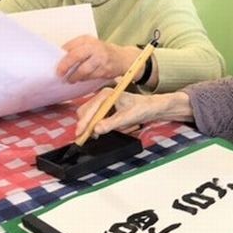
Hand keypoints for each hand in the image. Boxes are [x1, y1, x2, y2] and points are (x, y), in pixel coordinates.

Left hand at [57, 36, 141, 82]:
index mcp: (87, 39)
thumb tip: (59, 60)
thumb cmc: (102, 52)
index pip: (69, 47)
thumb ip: (76, 50)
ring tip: (70, 79)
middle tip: (59, 73)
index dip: (60, 57)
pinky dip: (84, 79)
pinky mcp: (105, 68)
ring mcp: (100, 58)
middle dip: (65, 66)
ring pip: (83, 69)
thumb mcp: (90, 46)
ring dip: (74, 76)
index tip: (55, 64)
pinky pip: (91, 76)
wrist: (123, 58)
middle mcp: (94, 47)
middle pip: (75, 56)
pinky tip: (81, 79)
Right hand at [76, 90, 193, 137]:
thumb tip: (97, 129)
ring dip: (90, 126)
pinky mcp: (106, 109)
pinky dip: (96, 126)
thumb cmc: (142, 108)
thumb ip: (111, 123)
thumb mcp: (127, 117)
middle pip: (86, 111)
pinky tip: (99, 132)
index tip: (80, 133)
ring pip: (89, 116)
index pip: (90, 109)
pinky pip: (96, 118)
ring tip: (92, 136)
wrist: (152, 108)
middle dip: (85, 125)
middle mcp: (103, 97)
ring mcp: (104, 103)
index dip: (84, 122)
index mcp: (107, 94)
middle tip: (83, 138)